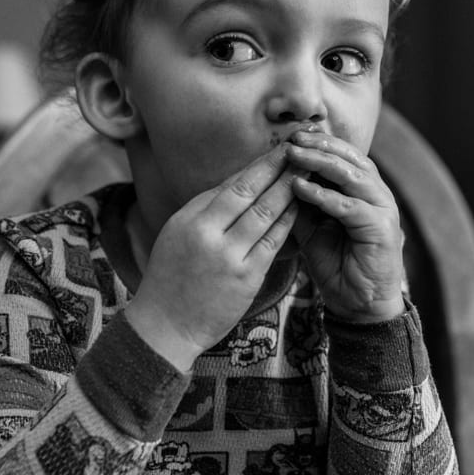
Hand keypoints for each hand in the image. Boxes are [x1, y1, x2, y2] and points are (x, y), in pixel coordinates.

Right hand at [124, 143, 298, 370]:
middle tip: (302, 150)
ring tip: (309, 172)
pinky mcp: (246, 278)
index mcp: (191, 220)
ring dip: (290, 191)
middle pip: (251, 193)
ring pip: (266, 215)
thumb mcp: (177, 233)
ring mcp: (229, 257)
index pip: (232, 184)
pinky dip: (288, 222)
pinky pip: (273, 243)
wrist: (164, 325)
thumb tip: (240, 180)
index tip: (279, 149)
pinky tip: (302, 208)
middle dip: (279, 168)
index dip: (260, 165)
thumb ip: (207, 208)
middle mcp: (209, 235)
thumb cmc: (171, 276)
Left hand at [286, 130, 405, 322]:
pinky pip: (349, 206)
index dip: (318, 143)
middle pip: (349, 157)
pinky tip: (299, 189)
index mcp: (363, 189)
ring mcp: (383, 209)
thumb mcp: (311, 226)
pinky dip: (323, 196)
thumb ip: (301, 201)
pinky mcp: (382, 228)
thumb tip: (276, 176)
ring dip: (320, 163)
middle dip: (319, 145)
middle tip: (291, 138)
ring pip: (351, 175)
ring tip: (293, 155)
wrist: (358, 303)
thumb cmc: (336, 263)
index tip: (289, 135)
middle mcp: (377, 194)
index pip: (342, 155)